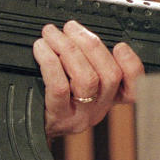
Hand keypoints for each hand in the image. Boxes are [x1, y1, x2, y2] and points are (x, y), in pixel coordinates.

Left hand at [33, 20, 143, 137]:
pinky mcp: (57, 116)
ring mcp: (79, 115)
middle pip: (109, 74)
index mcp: (105, 100)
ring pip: (87, 78)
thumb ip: (83, 65)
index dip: (133, 67)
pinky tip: (41, 49)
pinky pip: (59, 86)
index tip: (121, 47)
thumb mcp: (72, 88)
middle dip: (90, 43)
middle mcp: (97, 109)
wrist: (26, 131)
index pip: (132, 88)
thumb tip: (77, 34)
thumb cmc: (47, 103)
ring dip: (68, 48)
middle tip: (70, 27)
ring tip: (51, 34)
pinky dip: (50, 62)